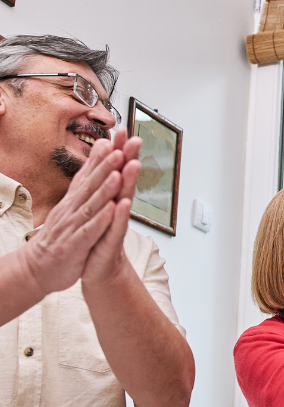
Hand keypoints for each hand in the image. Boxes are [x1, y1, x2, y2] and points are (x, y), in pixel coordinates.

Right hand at [21, 137, 129, 294]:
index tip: (116, 139)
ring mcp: (73, 227)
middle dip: (106, 167)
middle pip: (91, 185)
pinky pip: (90, 231)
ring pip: (91, 206)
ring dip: (105, 190)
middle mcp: (73, 210)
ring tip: (118, 174)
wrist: (39, 268)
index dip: (103, 157)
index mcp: (75, 201)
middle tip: (120, 149)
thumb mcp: (72, 207)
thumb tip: (94, 163)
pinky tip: (113, 210)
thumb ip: (84, 185)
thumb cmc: (62, 236)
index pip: (89, 175)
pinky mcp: (75, 245)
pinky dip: (101, 220)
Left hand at [82, 131, 141, 284]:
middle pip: (124, 179)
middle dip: (129, 158)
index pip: (115, 170)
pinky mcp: (111, 241)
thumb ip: (103, 181)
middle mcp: (117, 208)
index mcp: (110, 198)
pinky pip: (117, 226)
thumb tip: (106, 156)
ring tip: (133, 164)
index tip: (121, 129)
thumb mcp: (98, 206)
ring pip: (124, 199)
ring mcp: (116, 223)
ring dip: (129, 182)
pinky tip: (123, 203)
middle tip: (135, 139)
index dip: (118, 150)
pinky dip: (120, 215)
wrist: (99, 268)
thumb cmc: (97, 237)